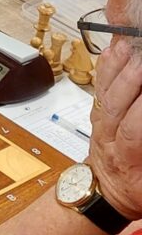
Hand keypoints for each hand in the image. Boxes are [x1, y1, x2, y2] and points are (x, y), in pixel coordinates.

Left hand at [89, 40, 141, 218]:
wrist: (105, 190)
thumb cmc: (134, 187)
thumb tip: (138, 114)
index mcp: (127, 160)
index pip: (133, 131)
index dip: (141, 110)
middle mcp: (109, 139)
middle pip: (116, 105)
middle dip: (132, 79)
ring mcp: (100, 123)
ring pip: (104, 93)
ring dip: (118, 67)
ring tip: (131, 44)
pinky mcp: (96, 111)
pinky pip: (98, 85)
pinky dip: (107, 64)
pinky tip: (117, 46)